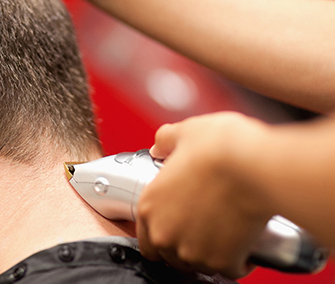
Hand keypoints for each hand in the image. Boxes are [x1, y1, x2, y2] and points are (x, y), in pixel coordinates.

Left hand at [136, 112, 273, 278]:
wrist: (255, 166)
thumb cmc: (221, 148)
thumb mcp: (185, 133)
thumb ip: (166, 141)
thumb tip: (161, 146)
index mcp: (149, 205)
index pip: (145, 238)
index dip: (160, 233)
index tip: (177, 225)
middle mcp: (165, 233)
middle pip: (170, 255)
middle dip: (185, 244)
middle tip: (204, 226)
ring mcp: (193, 251)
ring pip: (198, 264)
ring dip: (209, 252)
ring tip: (225, 231)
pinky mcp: (222, 262)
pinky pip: (229, 269)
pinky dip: (237, 260)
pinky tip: (244, 241)